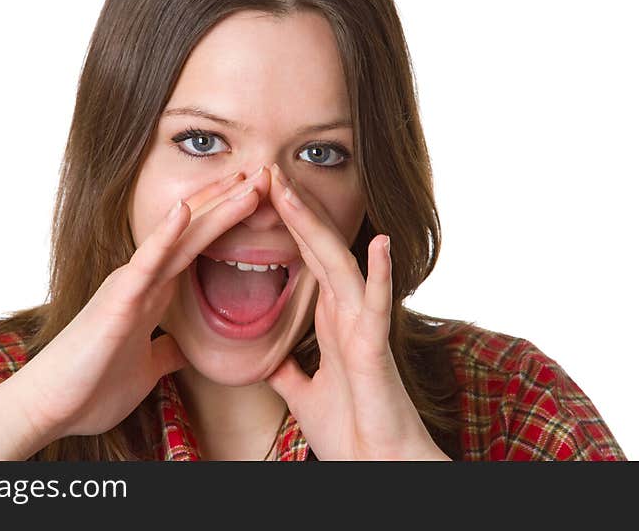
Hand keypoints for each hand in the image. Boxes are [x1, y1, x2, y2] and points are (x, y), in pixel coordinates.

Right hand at [10, 167, 269, 440]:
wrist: (50, 408)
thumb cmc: (91, 387)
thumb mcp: (146, 369)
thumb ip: (164, 352)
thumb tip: (181, 349)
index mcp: (153, 293)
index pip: (198, 247)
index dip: (227, 221)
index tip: (258, 198)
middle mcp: (143, 280)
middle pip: (196, 232)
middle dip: (231, 202)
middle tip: (265, 173)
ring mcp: (130, 285)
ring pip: (180, 238)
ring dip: (214, 208)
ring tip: (246, 179)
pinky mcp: (117, 300)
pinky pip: (146, 263)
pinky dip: (166, 235)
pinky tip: (184, 210)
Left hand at [264, 163, 449, 459]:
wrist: (376, 467)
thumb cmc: (349, 431)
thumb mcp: (303, 392)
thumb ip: (290, 369)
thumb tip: (271, 359)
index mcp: (330, 320)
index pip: (305, 260)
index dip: (285, 227)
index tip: (260, 194)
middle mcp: (348, 314)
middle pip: (318, 250)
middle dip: (293, 210)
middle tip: (268, 171)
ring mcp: (363, 327)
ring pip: (338, 265)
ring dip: (316, 226)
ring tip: (291, 189)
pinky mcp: (375, 349)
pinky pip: (376, 307)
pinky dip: (378, 274)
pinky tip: (377, 241)